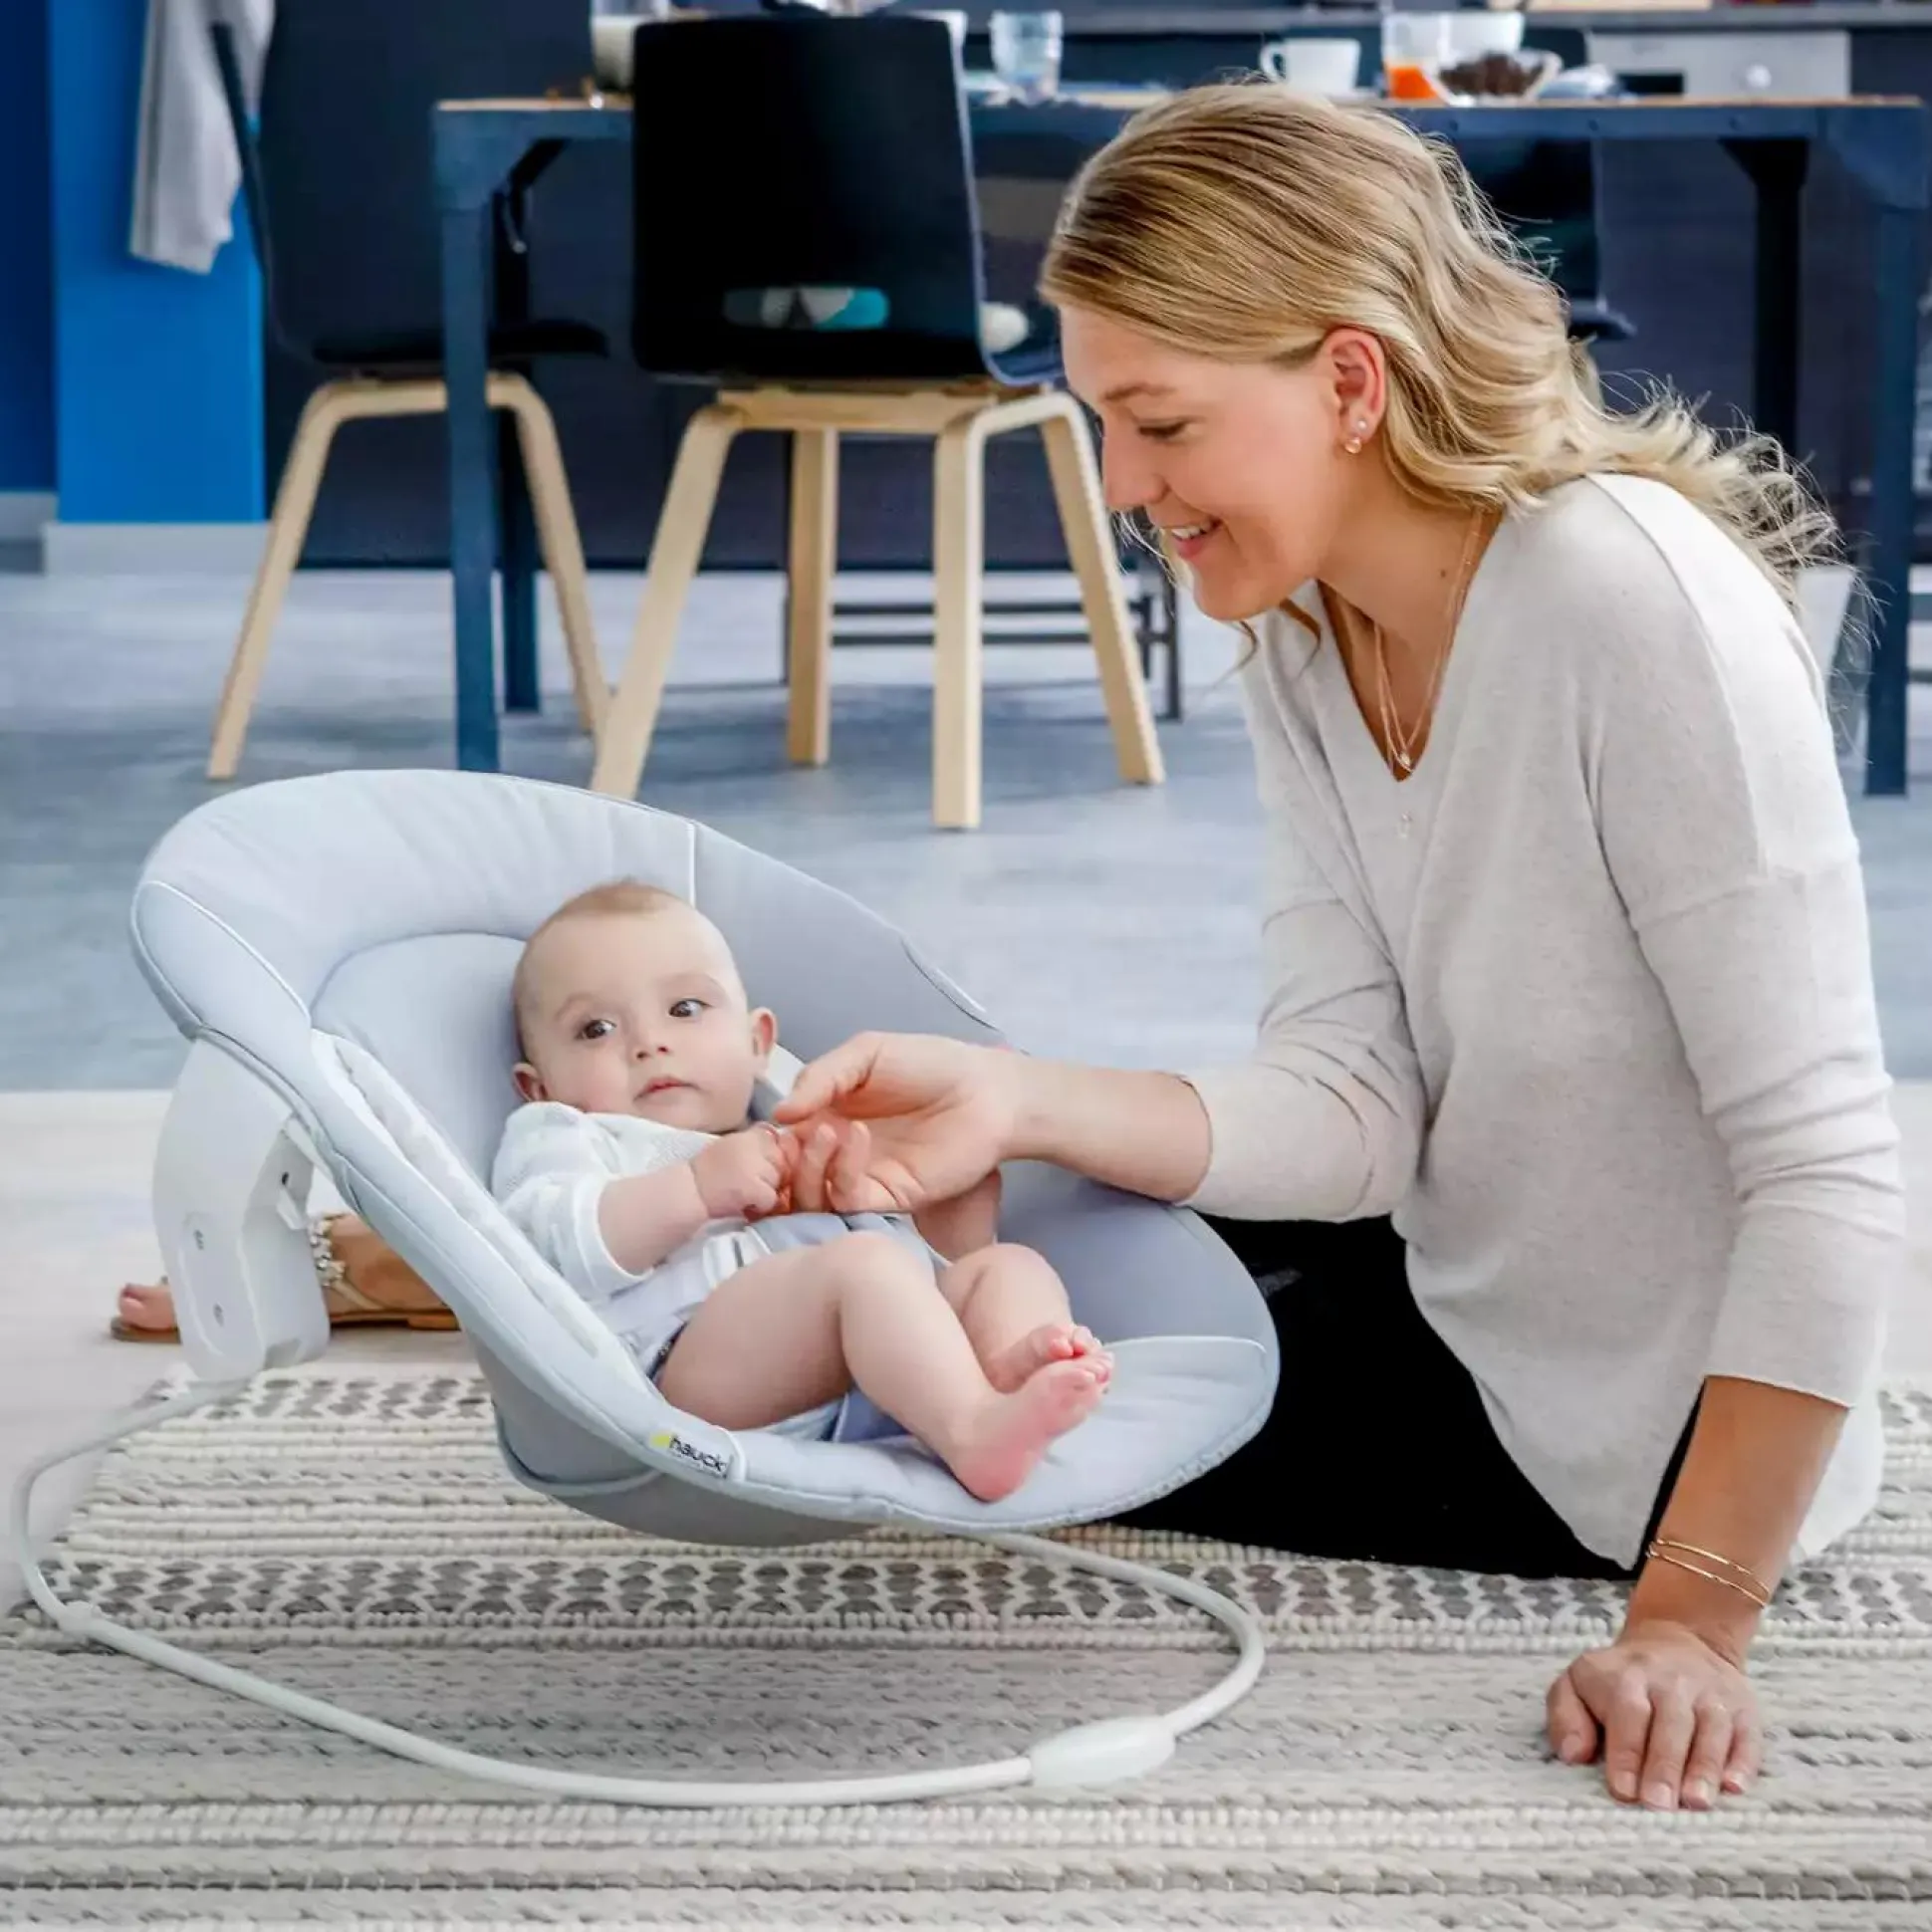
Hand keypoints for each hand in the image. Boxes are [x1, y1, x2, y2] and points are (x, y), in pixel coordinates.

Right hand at [691, 1125, 791, 1221]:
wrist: (687, 1193)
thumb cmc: (706, 1175)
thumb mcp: (729, 1148)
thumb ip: (753, 1145)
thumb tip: (783, 1142)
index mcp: (744, 1136)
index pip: (775, 1139)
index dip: (770, 1157)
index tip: (756, 1167)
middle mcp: (750, 1146)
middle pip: (781, 1160)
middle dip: (771, 1175)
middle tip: (750, 1183)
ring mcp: (752, 1166)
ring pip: (778, 1180)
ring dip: (766, 1191)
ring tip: (745, 1194)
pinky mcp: (752, 1187)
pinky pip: (771, 1198)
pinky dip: (761, 1206)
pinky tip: (745, 1205)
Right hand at [773, 1032, 1017, 1214]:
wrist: (988, 1091)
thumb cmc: (930, 1064)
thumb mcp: (867, 1052)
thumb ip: (821, 1077)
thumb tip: (779, 1115)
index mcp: (827, 1116)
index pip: (781, 1139)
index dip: (767, 1138)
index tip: (766, 1125)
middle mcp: (837, 1153)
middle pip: (788, 1174)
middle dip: (781, 1159)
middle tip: (790, 1136)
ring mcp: (861, 1178)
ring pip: (810, 1194)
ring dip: (808, 1166)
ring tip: (828, 1130)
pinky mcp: (887, 1198)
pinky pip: (847, 1200)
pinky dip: (841, 1173)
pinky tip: (854, 1138)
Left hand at [1547, 1618, 1761, 1810]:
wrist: (1679, 1637)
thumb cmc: (1618, 1680)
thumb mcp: (1577, 1682)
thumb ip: (1566, 1715)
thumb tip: (1573, 1754)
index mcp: (1627, 1677)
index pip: (1627, 1712)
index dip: (1626, 1752)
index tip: (1623, 1790)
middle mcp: (1672, 1682)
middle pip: (1671, 1723)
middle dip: (1663, 1766)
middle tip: (1658, 1804)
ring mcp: (1711, 1693)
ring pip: (1711, 1729)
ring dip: (1704, 1767)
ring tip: (1695, 1802)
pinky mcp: (1743, 1708)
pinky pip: (1747, 1735)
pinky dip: (1742, 1762)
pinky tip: (1734, 1787)